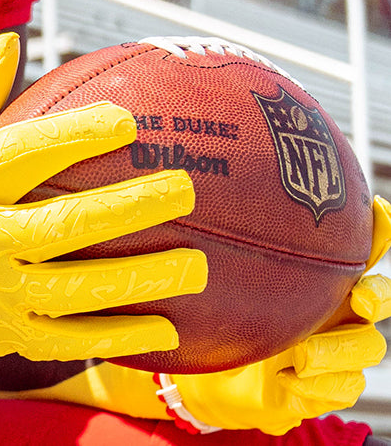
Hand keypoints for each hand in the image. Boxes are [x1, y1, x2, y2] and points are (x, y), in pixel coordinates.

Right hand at [0, 33, 206, 370]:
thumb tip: (10, 42)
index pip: (21, 154)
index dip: (75, 137)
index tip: (128, 120)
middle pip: (61, 226)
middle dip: (128, 209)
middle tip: (185, 189)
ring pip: (75, 291)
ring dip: (139, 280)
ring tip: (197, 263)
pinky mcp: (0, 336)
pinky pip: (67, 341)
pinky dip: (118, 336)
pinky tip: (167, 328)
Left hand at [169, 196, 390, 434]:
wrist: (220, 377)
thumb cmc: (230, 317)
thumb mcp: (229, 281)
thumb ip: (236, 251)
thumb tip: (217, 205)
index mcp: (318, 278)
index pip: (358, 250)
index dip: (379, 230)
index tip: (377, 209)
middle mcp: (336, 309)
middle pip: (381, 297)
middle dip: (378, 295)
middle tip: (360, 298)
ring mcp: (337, 349)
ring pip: (368, 346)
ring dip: (336, 351)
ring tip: (300, 355)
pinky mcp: (329, 386)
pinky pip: (344, 388)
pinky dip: (317, 387)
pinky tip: (287, 381)